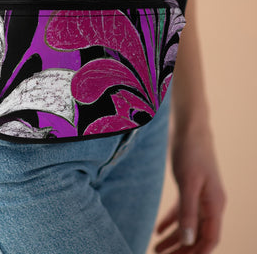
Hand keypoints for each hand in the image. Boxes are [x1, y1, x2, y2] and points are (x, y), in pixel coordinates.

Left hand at [154, 121, 226, 252]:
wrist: (190, 128)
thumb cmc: (191, 152)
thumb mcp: (188, 182)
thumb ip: (188, 211)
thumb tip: (189, 241)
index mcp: (215, 204)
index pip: (209, 239)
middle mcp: (210, 202)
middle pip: (197, 235)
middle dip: (181, 250)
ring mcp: (201, 195)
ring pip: (189, 224)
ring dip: (174, 239)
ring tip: (156, 249)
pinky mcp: (190, 186)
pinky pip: (182, 210)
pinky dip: (171, 221)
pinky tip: (158, 230)